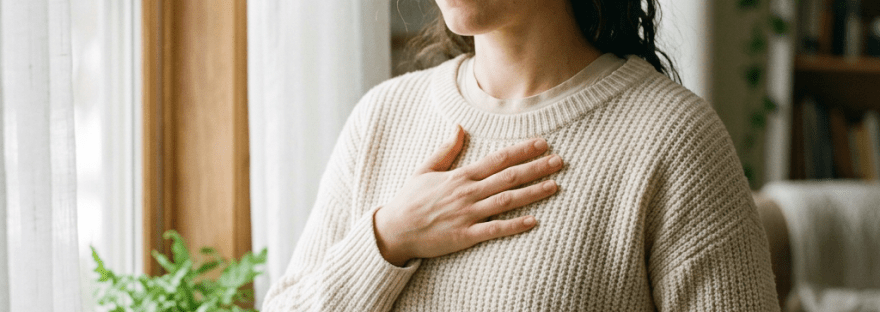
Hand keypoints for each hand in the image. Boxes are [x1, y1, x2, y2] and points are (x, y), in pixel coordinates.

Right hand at [373, 125, 562, 265]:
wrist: (394, 230)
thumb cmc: (410, 200)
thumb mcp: (425, 170)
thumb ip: (446, 150)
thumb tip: (459, 127)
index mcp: (460, 176)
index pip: (497, 159)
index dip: (522, 150)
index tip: (542, 143)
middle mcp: (467, 193)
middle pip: (508, 177)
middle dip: (536, 167)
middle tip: (559, 161)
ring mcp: (467, 215)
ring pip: (506, 201)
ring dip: (532, 192)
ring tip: (555, 185)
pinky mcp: (465, 236)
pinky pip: (494, 230)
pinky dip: (515, 226)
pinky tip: (534, 222)